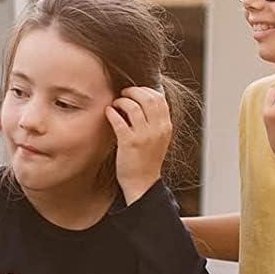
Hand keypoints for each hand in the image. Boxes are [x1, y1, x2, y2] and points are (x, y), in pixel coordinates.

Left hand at [106, 86, 172, 203]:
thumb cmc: (147, 160)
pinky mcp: (128, 143)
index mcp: (166, 127)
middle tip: (123, 94)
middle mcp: (157, 130)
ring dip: (121, 101)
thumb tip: (141, 101)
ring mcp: (143, 136)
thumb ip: (155, 121)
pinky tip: (109, 112)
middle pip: (147, 98)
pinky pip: (118, 119)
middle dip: (133, 91)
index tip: (135, 91)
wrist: (142, 183)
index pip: (159, 98)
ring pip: (132, 106)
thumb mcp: (158, 139)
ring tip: (115, 105)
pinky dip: (111, 112)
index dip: (145, 90)